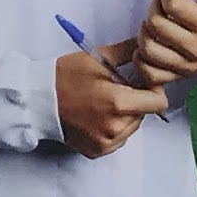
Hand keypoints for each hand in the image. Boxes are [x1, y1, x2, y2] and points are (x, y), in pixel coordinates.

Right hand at [55, 49, 169, 157]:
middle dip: (136, 102)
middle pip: (145, 114)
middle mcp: (115, 127)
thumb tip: (148, 44)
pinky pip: (118, 139)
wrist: (37, 99)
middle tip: (113, 90)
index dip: (153, 89)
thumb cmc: (64, 76)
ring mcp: (106, 142)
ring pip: (132, 127)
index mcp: (118, 103)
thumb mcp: (97, 58)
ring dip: (124, 116)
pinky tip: (95, 117)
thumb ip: (128, 51)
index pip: (159, 101)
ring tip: (101, 104)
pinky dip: (112, 128)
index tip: (140, 83)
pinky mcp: (98, 151)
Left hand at [130, 0, 196, 86]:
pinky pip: (148, 72)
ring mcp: (185, 65)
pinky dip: (140, 58)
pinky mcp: (176, 76)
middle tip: (163, 5)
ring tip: (154, 24)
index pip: (174, 6)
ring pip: (148, 48)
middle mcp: (195, 48)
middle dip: (154, 7)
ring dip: (144, 31)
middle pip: (156, 25)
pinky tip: (149, 44)